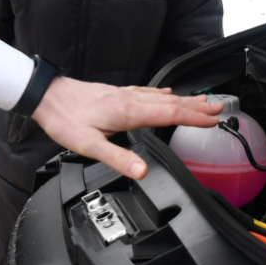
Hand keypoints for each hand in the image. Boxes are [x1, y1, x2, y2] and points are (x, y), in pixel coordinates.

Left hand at [30, 77, 218, 179]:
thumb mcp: (89, 145)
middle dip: (197, 107)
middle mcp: (129, 100)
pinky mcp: (115, 94)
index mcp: (127, 112)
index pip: (169, 114)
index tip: (213, 119)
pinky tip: (165, 93)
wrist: (45, 95)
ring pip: (161, 97)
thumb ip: (117, 158)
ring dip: (184, 99)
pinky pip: (146, 92)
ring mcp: (123, 95)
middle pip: (171, 102)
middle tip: (220, 108)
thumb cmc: (64, 118)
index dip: (193, 118)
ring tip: (202, 101)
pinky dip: (161, 94)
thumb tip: (142, 171)